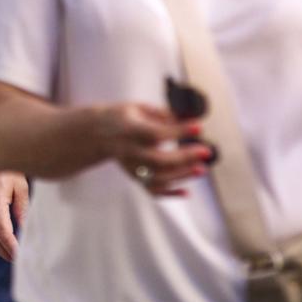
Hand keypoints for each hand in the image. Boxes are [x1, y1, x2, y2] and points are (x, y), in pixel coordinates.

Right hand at [94, 101, 208, 197]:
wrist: (96, 133)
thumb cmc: (121, 117)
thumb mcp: (137, 108)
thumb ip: (162, 114)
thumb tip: (188, 120)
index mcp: (130, 130)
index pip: (156, 133)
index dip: (179, 131)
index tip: (198, 128)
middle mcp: (129, 151)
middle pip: (158, 160)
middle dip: (184, 157)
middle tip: (205, 151)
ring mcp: (131, 167)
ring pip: (158, 178)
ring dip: (182, 175)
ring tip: (201, 169)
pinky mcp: (134, 176)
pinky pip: (152, 190)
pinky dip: (170, 194)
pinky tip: (186, 192)